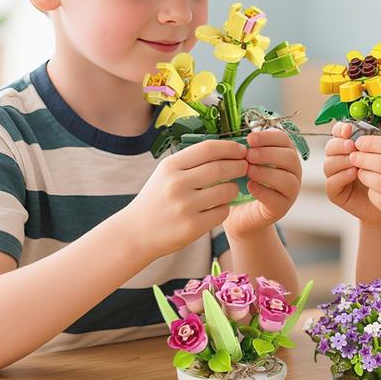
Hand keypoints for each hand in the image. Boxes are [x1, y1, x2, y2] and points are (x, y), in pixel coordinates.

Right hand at [122, 139, 246, 258]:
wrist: (136, 232)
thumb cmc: (156, 199)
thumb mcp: (166, 173)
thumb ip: (191, 162)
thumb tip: (227, 150)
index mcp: (170, 166)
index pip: (208, 148)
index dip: (229, 147)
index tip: (241, 149)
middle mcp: (177, 184)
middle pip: (220, 168)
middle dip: (238, 165)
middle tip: (244, 166)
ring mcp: (185, 206)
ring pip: (226, 190)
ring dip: (234, 187)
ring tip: (231, 187)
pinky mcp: (193, 226)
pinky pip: (222, 211)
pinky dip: (225, 207)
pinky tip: (219, 205)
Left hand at [224, 128, 302, 238]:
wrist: (239, 212)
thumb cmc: (242, 182)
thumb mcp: (243, 162)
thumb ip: (244, 150)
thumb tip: (235, 138)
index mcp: (284, 154)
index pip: (284, 139)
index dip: (268, 137)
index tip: (250, 138)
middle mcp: (292, 171)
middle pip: (290, 157)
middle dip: (268, 154)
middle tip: (249, 155)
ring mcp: (290, 191)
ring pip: (288, 179)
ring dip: (267, 172)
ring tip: (248, 171)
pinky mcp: (282, 208)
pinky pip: (278, 198)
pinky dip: (264, 191)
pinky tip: (250, 186)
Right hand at [323, 122, 380, 227]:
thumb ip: (374, 145)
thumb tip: (368, 133)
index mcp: (349, 147)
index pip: (338, 133)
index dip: (340, 129)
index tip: (349, 129)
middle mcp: (340, 159)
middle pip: (330, 147)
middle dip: (340, 144)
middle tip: (352, 146)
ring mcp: (335, 176)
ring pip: (329, 163)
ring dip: (341, 160)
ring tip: (355, 161)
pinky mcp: (335, 193)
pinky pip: (331, 182)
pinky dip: (341, 176)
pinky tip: (353, 174)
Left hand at [348, 134, 380, 245]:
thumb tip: (378, 144)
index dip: (372, 143)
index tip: (360, 142)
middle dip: (363, 158)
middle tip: (353, 156)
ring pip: (377, 181)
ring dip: (364, 175)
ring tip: (360, 172)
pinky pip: (379, 199)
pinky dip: (372, 192)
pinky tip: (372, 189)